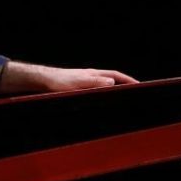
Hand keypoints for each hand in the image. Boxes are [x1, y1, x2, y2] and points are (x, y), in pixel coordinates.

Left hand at [0, 61, 139, 94]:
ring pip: (102, 88)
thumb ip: (94, 83)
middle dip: (124, 87)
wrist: (39, 80)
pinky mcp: (75, 89)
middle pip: (112, 81)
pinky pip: (93, 93)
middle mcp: (89, 77)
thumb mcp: (77, 84)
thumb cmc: (57, 81)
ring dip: (112, 93)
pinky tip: (99, 105)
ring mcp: (82, 82)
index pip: (116, 76)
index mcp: (93, 74)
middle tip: (135, 95)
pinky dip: (100, 97)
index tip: (141, 87)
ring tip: (121, 103)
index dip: (129, 81)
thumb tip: (113, 83)